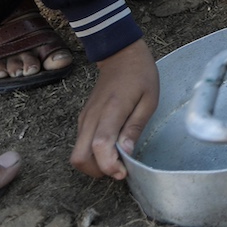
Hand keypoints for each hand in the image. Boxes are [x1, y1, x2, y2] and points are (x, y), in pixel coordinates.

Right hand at [71, 39, 158, 180]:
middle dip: (97, 171)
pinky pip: (81, 144)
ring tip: (117, 158)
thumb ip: (135, 127)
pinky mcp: (83, 119)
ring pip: (77, 153)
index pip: (99, 146)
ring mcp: (84, 119)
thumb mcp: (149, 100)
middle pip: (79, 158)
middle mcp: (91, 117)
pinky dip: (92, 154)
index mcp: (111, 111)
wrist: (121, 55)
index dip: (108, 165)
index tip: (123, 171)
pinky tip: (111, 148)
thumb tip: (126, 153)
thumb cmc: (140, 75)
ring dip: (94, 164)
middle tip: (120, 168)